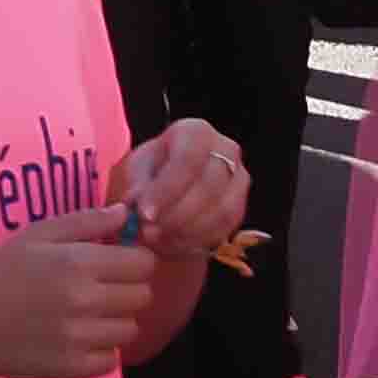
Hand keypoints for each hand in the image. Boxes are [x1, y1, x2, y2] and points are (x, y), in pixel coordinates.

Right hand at [0, 209, 162, 377]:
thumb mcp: (35, 234)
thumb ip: (84, 221)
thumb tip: (124, 213)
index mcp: (78, 263)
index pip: (143, 263)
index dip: (135, 259)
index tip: (118, 261)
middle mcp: (86, 302)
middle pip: (143, 296)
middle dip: (128, 287)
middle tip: (102, 286)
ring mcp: (81, 339)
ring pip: (132, 328)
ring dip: (117, 319)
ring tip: (88, 312)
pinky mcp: (75, 369)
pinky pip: (113, 359)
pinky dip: (102, 348)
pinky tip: (78, 336)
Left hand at [111, 117, 246, 262]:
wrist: (169, 184)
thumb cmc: (151, 171)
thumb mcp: (137, 170)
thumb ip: (138, 186)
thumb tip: (136, 204)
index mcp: (196, 132)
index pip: (187, 160)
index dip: (166, 190)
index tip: (144, 214)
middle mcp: (225, 150)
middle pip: (208, 187)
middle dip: (176, 216)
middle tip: (148, 233)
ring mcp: (238, 178)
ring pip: (221, 211)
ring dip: (187, 232)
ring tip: (157, 241)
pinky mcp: (241, 206)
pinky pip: (226, 228)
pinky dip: (198, 241)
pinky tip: (173, 245)